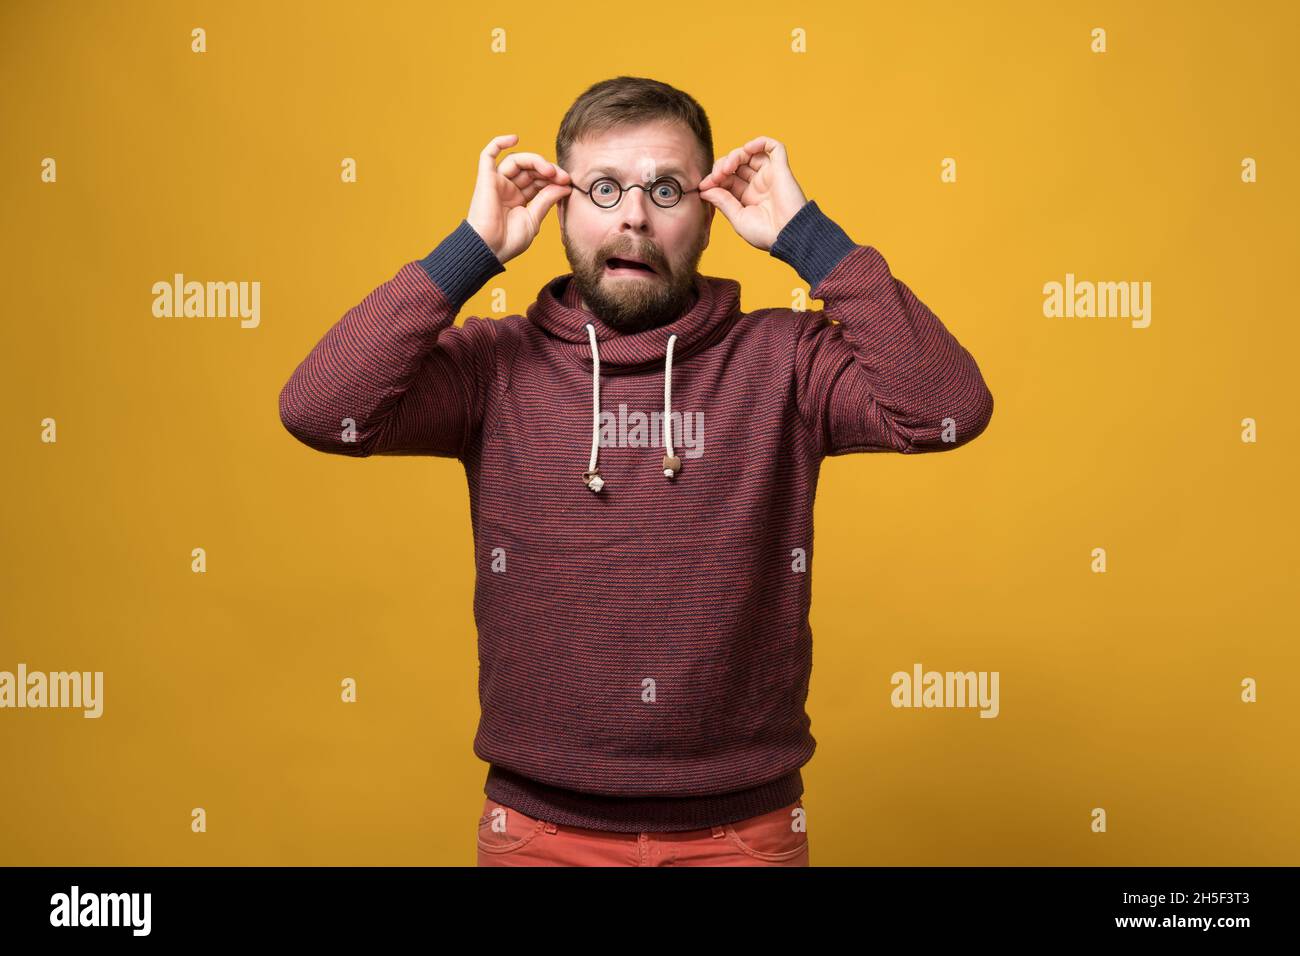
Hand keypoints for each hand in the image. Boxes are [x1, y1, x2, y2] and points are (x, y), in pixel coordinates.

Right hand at [465, 134, 571, 264]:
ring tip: (549, 170)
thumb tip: (565, 185)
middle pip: (530, 169)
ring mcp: (497, 183)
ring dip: (536, 161)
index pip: (539, 180)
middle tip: (563, 177)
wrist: (489, 250)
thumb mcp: (534, 219)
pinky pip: (488, 155)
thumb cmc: (509, 241)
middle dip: (548, 170)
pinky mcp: (486, 179)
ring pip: (517, 161)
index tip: (568, 183)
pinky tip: (515, 138)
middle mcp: (508, 189)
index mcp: (520, 199)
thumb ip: (547, 199)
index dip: (554, 178)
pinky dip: (499, 143)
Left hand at [697, 137, 807, 251]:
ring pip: (750, 153)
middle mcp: (758, 184)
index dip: (713, 178)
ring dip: (735, 155)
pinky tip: (747, 149)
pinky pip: (773, 147)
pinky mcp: (781, 168)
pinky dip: (759, 142)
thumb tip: (704, 189)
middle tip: (716, 176)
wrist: (789, 236)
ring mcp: (770, 175)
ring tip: (728, 167)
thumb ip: (722, 201)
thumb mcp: (737, 218)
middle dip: (721, 166)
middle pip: (736, 164)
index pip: (727, 179)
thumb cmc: (766, 234)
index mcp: (747, 197)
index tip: (703, 185)